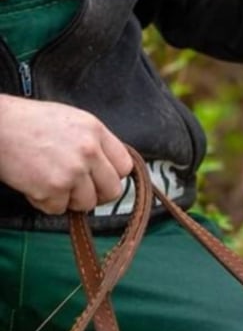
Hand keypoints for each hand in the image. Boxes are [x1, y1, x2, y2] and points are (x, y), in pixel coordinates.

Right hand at [0, 96, 132, 214]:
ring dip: (69, 200)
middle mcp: (89, 151)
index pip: (125, 166)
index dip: (113, 176)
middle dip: (96, 194)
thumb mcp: (73, 121)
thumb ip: (94, 142)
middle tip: (79, 191)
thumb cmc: (30, 122)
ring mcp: (72, 171)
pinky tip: (35, 185)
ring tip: (52, 184)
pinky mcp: (52, 188)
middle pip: (112, 189)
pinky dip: (46, 203)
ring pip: (87, 203)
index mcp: (96, 132)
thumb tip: (107, 166)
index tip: (101, 178)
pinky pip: (58, 209)